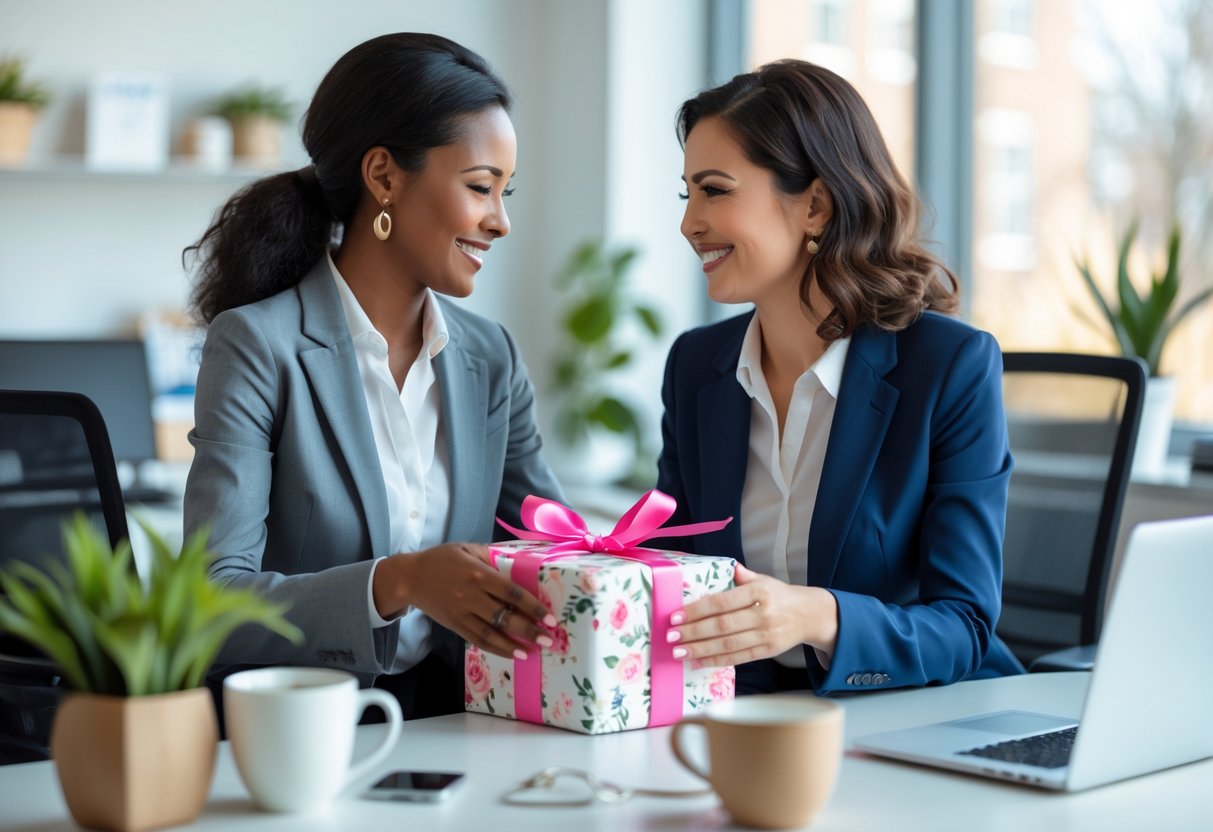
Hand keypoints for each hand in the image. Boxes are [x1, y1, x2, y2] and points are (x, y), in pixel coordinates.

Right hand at [373, 543, 556, 660]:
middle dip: (529, 630)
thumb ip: (491, 555)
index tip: (550, 617)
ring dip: (514, 645)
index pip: (511, 593)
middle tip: (549, 640)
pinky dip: (496, 648)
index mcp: (479, 574)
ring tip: (533, 652)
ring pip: (491, 633)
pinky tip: (512, 653)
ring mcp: (462, 613)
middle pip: (505, 617)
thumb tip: (517, 562)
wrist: (409, 578)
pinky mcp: (455, 625)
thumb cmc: (441, 559)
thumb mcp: (467, 548)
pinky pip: (478, 640)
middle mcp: (472, 596)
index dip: (533, 606)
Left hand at [666, 564, 837, 666]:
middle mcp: (762, 614)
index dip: (697, 610)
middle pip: (722, 626)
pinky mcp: (768, 651)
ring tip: (679, 652)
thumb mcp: (763, 579)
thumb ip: (741, 575)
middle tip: (671, 635)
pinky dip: (717, 660)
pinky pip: (738, 658)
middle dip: (693, 632)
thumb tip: (725, 566)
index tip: (676, 615)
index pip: (722, 602)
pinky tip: (699, 661)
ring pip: (728, 644)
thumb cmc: (779, 595)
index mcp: (759, 592)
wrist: (810, 614)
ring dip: (700, 649)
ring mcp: (766, 635)